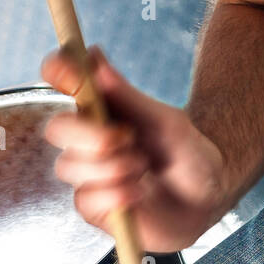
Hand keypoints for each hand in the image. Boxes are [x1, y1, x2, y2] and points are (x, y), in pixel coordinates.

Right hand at [41, 47, 229, 252]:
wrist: (207, 198)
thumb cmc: (185, 154)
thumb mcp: (164, 120)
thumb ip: (127, 95)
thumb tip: (94, 57)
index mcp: (100, 107)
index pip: (63, 80)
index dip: (58, 71)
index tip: (71, 76)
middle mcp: (86, 138)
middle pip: (56, 128)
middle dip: (89, 135)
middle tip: (127, 138)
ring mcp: (86, 174)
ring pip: (70, 166)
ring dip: (114, 167)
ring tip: (144, 168)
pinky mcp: (91, 207)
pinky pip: (85, 199)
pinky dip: (116, 194)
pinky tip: (138, 193)